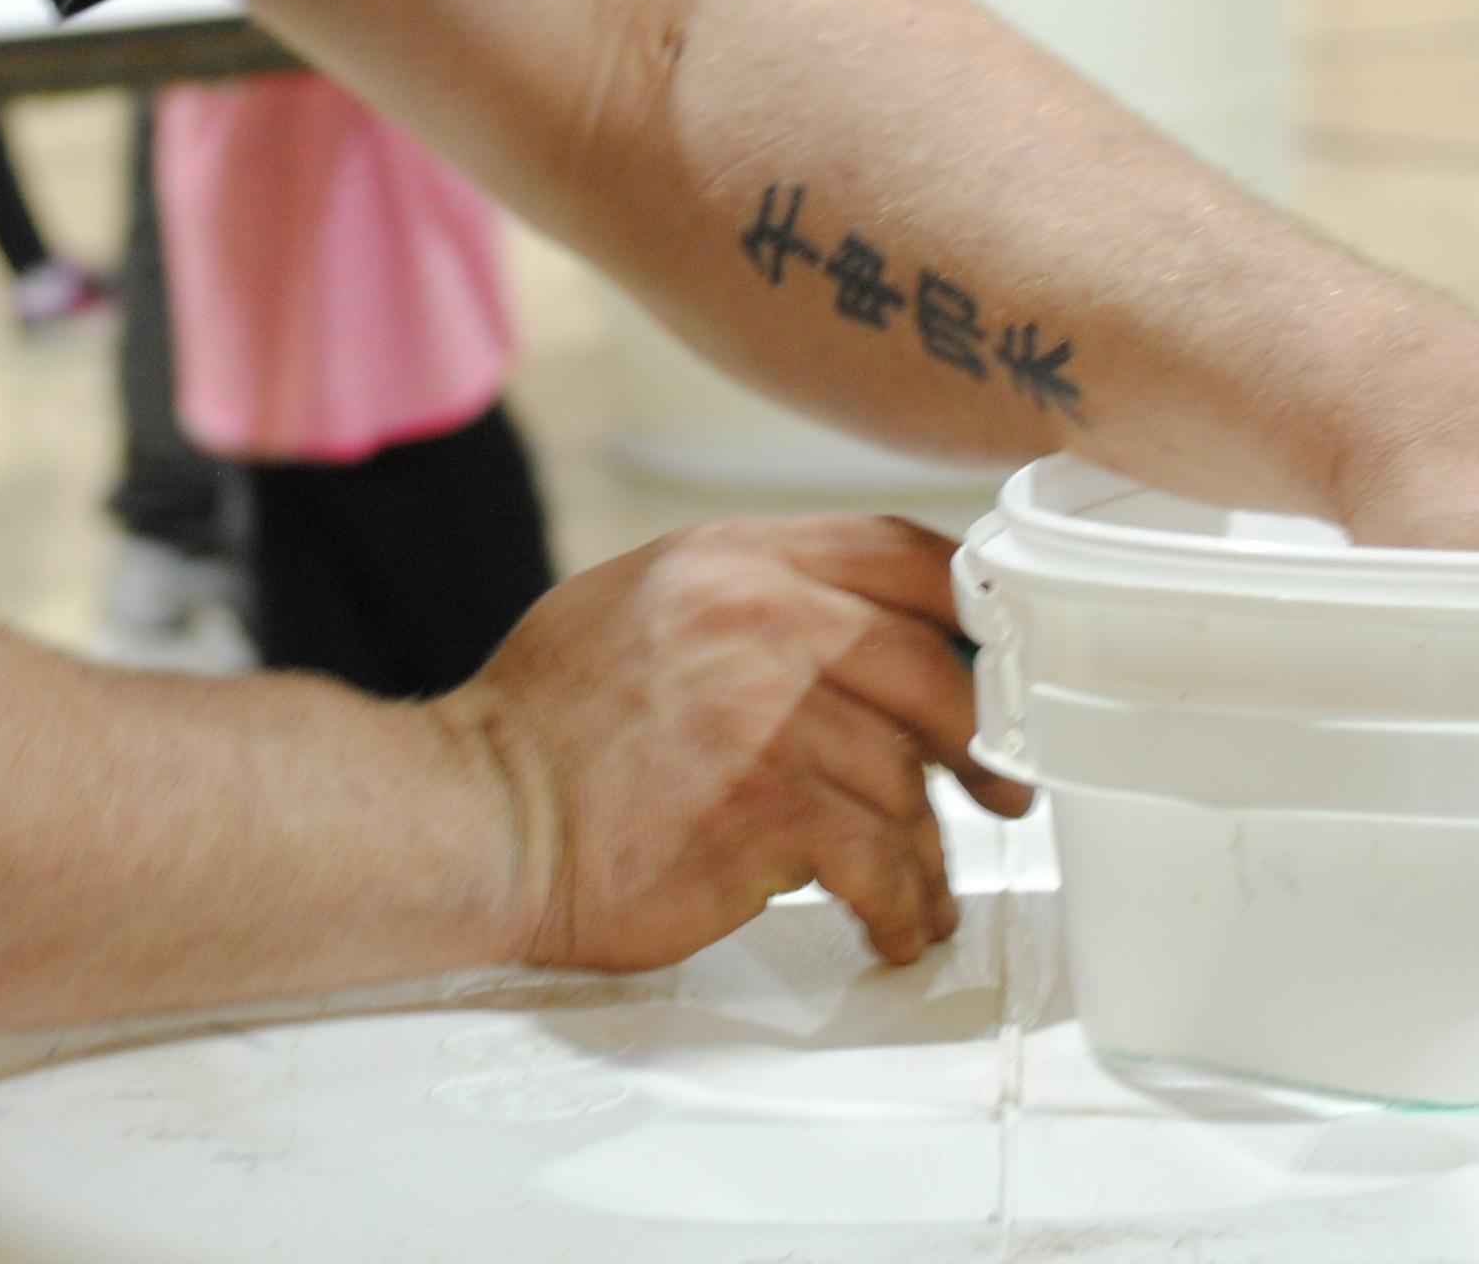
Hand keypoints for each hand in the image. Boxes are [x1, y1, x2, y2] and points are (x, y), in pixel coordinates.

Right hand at [438, 516, 1030, 974]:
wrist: (479, 817)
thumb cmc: (548, 727)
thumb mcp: (642, 603)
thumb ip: (748, 597)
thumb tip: (849, 626)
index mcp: (734, 557)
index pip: (901, 553)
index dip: (969, 611)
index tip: (997, 663)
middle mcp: (764, 618)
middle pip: (933, 668)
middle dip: (981, 740)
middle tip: (1000, 789)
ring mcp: (773, 713)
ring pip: (911, 777)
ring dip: (933, 847)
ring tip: (928, 887)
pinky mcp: (773, 809)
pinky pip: (883, 858)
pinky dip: (903, 903)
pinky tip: (894, 924)